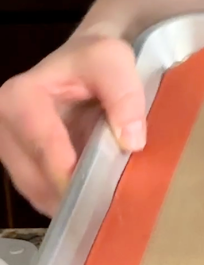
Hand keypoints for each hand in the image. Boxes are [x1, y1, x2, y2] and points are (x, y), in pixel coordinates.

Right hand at [0, 35, 145, 217]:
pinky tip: (87, 200)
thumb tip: (131, 142)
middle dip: (69, 192)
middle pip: (34, 174)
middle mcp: (3, 124)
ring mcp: (7, 146)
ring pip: (34, 189)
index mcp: (19, 97)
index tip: (97, 194)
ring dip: (65, 199)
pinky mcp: (18, 161)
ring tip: (100, 204)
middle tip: (105, 206)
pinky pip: (38, 190)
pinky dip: (62, 198)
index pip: (43, 144)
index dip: (69, 172)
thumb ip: (124, 96)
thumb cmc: (97, 58)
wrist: (85, 60)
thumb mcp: (115, 62)